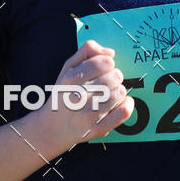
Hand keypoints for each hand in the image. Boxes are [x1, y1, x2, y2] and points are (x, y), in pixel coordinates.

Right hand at [35, 39, 133, 156]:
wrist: (52, 127)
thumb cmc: (64, 93)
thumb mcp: (68, 67)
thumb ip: (87, 51)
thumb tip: (110, 52)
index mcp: (71, 78)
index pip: (104, 62)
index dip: (109, 63)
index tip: (105, 68)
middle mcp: (78, 96)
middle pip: (115, 77)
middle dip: (115, 76)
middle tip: (109, 81)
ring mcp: (88, 115)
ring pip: (120, 93)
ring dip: (120, 90)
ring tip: (111, 92)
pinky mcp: (97, 129)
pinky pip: (123, 113)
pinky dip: (127, 105)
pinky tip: (123, 102)